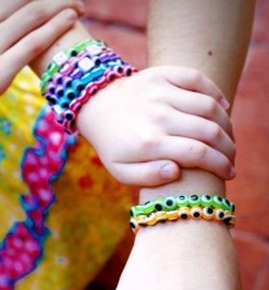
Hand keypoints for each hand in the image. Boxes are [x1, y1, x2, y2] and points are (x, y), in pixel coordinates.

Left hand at [78, 66, 235, 185]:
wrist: (96, 109)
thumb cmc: (113, 145)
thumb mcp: (121, 171)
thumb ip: (147, 178)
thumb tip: (176, 170)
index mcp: (148, 143)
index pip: (198, 153)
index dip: (220, 165)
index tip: (229, 172)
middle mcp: (156, 116)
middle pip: (209, 131)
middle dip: (228, 148)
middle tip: (230, 157)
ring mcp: (159, 92)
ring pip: (209, 107)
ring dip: (226, 124)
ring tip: (226, 137)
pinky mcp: (161, 74)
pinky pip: (198, 80)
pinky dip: (215, 93)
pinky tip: (221, 108)